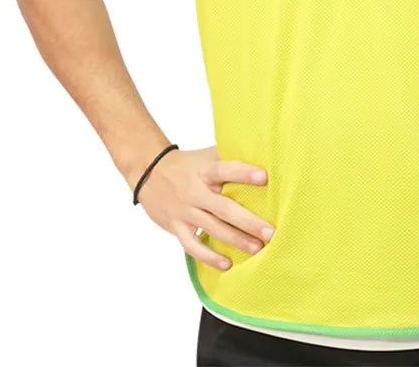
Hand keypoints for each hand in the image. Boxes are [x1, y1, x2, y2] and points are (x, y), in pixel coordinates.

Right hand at [134, 144, 274, 270]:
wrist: (149, 172)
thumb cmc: (187, 164)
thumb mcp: (205, 156)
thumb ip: (229, 156)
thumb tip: (263, 153)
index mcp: (204, 170)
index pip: (225, 169)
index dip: (244, 173)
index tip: (264, 178)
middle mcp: (195, 191)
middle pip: (223, 207)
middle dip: (248, 221)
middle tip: (270, 231)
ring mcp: (185, 211)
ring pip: (212, 228)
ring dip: (236, 240)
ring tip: (257, 248)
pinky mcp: (176, 227)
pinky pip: (192, 246)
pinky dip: (209, 257)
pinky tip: (226, 263)